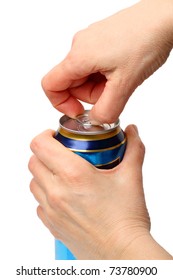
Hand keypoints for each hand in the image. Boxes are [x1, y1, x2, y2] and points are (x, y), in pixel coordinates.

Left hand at [28, 125, 171, 258]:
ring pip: (33, 182)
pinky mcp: (51, 225)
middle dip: (45, 153)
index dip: (45, 135)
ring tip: (62, 174)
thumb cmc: (126, 218)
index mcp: (73, 174)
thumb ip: (133, 149)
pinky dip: (46, 195)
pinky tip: (63, 196)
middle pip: (33, 161)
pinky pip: (39, 203)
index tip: (56, 136)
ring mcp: (51, 210)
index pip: (40, 144)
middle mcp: (56, 191)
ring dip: (44, 173)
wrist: (123, 253)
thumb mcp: (131, 177)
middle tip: (62, 154)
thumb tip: (132, 131)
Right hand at [41, 0, 172, 122]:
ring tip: (121, 79)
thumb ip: (107, 110)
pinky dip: (105, 75)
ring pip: (84, 76)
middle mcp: (79, 46)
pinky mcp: (100, 41)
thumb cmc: (146, 40)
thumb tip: (95, 121)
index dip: (61, 104)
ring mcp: (90, 42)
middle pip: (72, 83)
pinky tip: (121, 71)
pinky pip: (94, 66)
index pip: (51, 85)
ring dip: (100, 86)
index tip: (78, 112)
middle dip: (91, 95)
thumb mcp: (125, 84)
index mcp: (79, 56)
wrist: (164, 18)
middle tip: (112, 93)